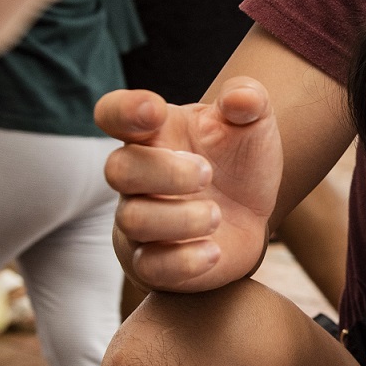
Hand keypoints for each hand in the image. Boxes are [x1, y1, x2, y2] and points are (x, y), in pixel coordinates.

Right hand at [96, 80, 282, 292]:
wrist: (251, 215)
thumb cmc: (238, 162)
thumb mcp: (252, 125)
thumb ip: (249, 100)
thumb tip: (241, 98)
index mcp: (153, 134)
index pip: (113, 114)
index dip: (124, 111)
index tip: (154, 111)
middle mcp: (137, 177)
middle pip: (117, 169)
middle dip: (165, 172)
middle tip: (208, 173)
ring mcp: (140, 221)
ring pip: (134, 220)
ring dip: (182, 218)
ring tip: (217, 214)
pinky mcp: (152, 263)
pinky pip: (150, 266)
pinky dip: (184, 260)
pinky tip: (214, 251)